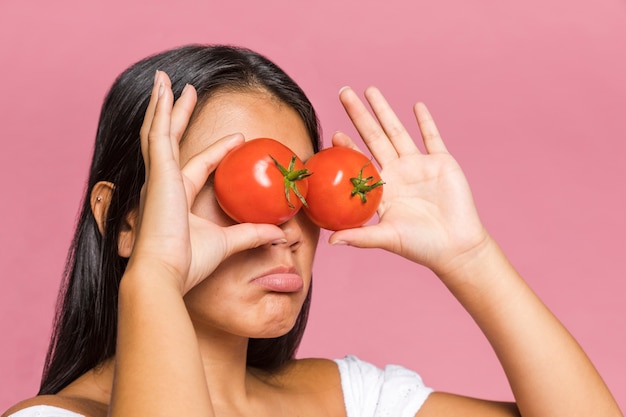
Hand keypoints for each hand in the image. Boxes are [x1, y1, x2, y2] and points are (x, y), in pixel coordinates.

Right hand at [127, 71, 285, 293]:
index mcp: (176, 198)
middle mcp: (163, 184)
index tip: (238, 139)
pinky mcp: (158, 172)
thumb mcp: (229, 243)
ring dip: (164, 104)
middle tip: (183, 91)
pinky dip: (161, 109)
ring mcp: (158, 176)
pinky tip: (165, 89)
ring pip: (159, 130)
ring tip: (166, 79)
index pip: (199, 167)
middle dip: (177, 115)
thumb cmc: (189, 264)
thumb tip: (281, 234)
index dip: (217, 151)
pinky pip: (159, 133)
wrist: (164, 275)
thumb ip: (253, 234)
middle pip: (170, 140)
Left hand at [329, 86, 488, 275]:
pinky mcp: (442, 163)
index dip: (347, 147)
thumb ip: (360, 236)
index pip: (360, 161)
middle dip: (359, 115)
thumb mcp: (388, 238)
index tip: (333, 133)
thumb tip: (330, 242)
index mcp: (382, 189)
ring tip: (370, 90)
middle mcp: (397, 173)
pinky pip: (432, 138)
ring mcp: (418, 166)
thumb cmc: (421, 246)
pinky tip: (416, 106)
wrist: (456, 247)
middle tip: (344, 93)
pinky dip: (425, 122)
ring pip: (398, 131)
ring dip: (385, 111)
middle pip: (374, 137)